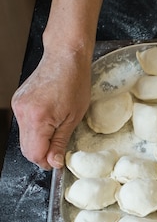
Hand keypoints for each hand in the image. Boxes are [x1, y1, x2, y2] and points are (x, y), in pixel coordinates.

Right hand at [11, 47, 91, 169]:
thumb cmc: (74, 83)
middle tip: (58, 152)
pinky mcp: (18, 101)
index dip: (46, 162)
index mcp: (37, 118)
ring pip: (24, 137)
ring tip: (57, 131)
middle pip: (26, 148)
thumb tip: (54, 162)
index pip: (34, 153)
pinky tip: (49, 121)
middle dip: (42, 154)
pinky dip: (35, 129)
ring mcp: (18, 106)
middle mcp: (22, 112)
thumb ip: (60, 142)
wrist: (65, 58)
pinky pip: (24, 124)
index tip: (57, 163)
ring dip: (39, 141)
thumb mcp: (74, 118)